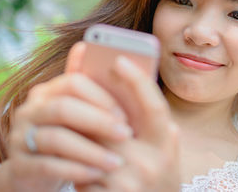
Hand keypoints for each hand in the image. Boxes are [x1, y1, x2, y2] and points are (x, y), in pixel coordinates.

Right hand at [5, 42, 132, 191]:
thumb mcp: (77, 112)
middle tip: (126, 135)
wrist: (36, 170)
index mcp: (46, 92)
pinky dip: (76, 170)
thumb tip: (85, 46)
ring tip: (116, 162)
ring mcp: (19, 138)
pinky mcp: (19, 166)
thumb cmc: (67, 134)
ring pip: (56, 139)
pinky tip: (97, 174)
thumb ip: (86, 86)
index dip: (101, 97)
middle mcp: (29, 111)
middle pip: (64, 108)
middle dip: (99, 121)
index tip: (125, 114)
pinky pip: (48, 166)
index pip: (73, 83)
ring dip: (91, 151)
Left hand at [76, 56, 179, 191]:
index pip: (154, 106)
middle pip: (110, 122)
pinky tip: (73, 159)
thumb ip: (152, 123)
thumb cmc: (156, 178)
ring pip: (89, 145)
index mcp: (165, 145)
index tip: (119, 59)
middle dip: (92, 107)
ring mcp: (127, 182)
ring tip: (72, 127)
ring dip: (79, 135)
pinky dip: (74, 162)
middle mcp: (149, 162)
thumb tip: (132, 85)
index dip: (137, 81)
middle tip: (75, 86)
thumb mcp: (162, 151)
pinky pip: (80, 171)